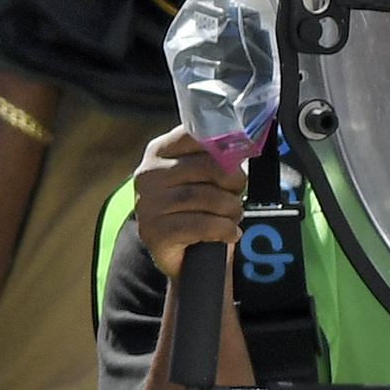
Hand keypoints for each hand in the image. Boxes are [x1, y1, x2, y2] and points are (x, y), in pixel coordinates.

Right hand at [128, 128, 244, 280]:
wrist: (183, 255)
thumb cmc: (198, 208)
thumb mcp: (206, 177)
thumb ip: (217, 157)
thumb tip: (242, 145)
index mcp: (160, 151)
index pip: (196, 135)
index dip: (226, 148)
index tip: (238, 160)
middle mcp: (148, 174)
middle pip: (210, 166)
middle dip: (234, 183)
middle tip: (235, 196)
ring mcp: (148, 203)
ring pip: (209, 197)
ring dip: (232, 210)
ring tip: (232, 217)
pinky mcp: (154, 231)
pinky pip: (203, 225)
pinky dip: (225, 229)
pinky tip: (229, 233)